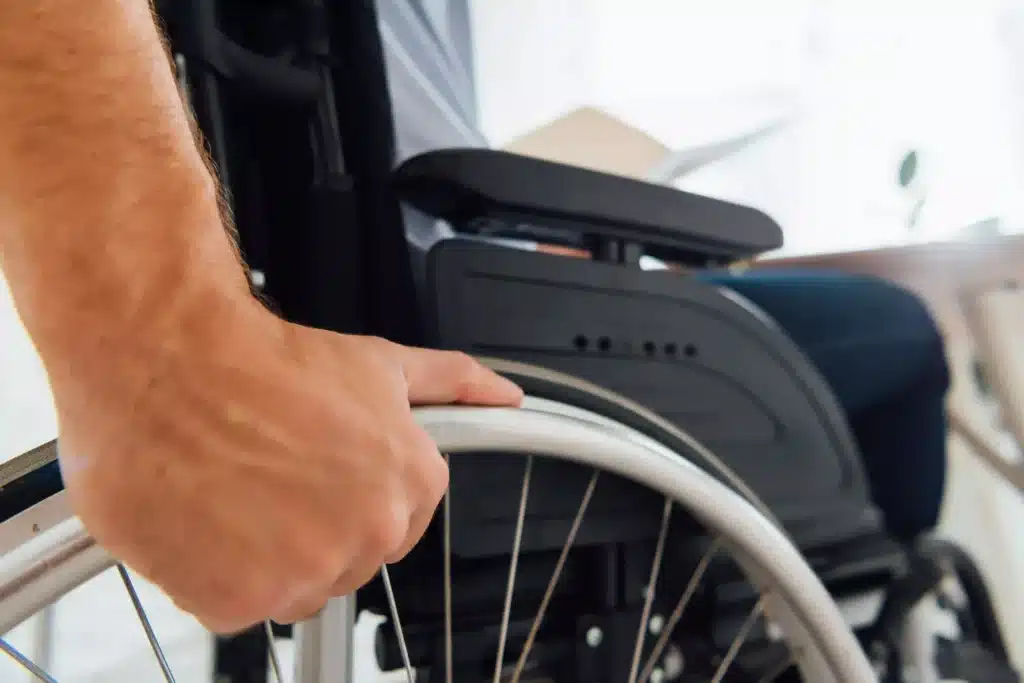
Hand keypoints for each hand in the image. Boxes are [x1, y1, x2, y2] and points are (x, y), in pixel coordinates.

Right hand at [51, 291, 522, 632]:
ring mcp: (304, 573)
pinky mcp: (238, 601)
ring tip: (234, 489)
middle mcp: (367, 535)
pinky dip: (215, 573)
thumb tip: (507, 396)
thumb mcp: (380, 362)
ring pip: (294, 587)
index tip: (320, 476)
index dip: (351, 497)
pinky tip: (205, 517)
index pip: (395, 524)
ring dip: (267, 555)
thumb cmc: (264, 363)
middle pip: (345, 558)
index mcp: (409, 487)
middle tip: (270, 475)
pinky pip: (237, 605)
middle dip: (312, 526)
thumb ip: (454, 383)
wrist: (170, 363)